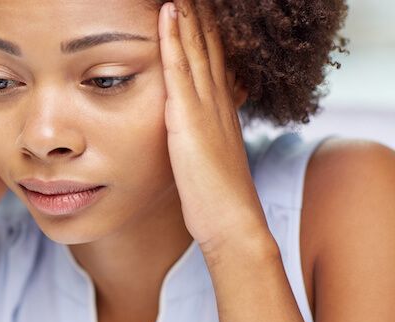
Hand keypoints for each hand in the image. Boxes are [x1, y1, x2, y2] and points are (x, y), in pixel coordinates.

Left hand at [158, 1, 269, 250]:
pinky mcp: (189, 119)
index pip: (212, 60)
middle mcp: (217, 101)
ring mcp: (205, 107)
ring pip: (195, 49)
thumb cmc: (216, 198)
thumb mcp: (211, 159)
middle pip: (208, 46)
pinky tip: (169, 13)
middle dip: (199, 17)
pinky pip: (179, 69)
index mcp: (220, 110)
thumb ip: (204, 137)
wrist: (231, 221)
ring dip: (188, 16)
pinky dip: (174, 39)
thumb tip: (191, 130)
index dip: (205, 33)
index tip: (197, 10)